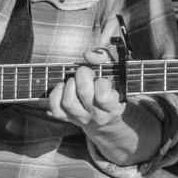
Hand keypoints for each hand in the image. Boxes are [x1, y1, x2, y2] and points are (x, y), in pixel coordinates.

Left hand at [44, 19, 137, 164]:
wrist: (113, 124)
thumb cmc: (117, 90)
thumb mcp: (122, 72)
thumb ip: (108, 56)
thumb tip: (88, 53)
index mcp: (115, 103)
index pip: (104, 92)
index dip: (102, 82)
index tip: (105, 80)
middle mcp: (97, 113)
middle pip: (81, 92)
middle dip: (81, 76)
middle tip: (87, 73)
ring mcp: (80, 118)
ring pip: (66, 100)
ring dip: (68, 85)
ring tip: (74, 80)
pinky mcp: (68, 119)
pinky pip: (55, 109)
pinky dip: (54, 96)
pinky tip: (61, 88)